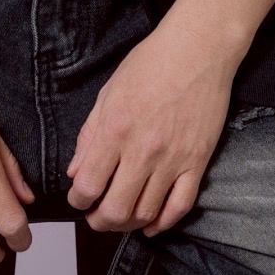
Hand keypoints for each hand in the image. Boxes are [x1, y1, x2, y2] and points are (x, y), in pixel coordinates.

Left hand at [67, 0, 274, 236]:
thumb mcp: (108, 93)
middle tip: (97, 217)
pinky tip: (151, 224)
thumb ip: (89, 135)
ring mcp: (173, 159)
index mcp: (114, 130)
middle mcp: (142, 150)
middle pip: (115, 210)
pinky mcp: (197, 162)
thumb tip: (75, 172)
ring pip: (146, 212)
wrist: (198, 50)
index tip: (79, 199)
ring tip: (121, 218)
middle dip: (100, 221)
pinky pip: (180, 206)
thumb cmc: (151, 64)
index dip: (78, 201)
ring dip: (129, 224)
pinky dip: (163, 223)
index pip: (88, 186)